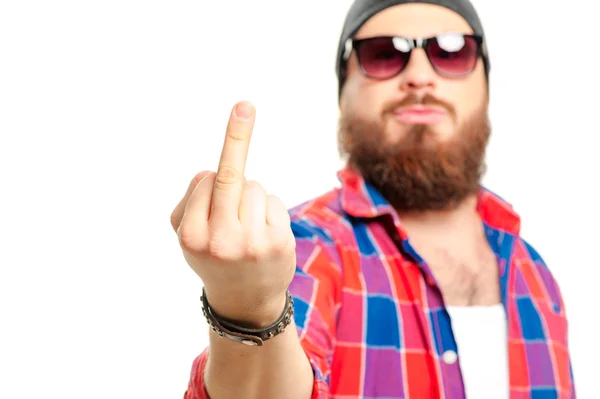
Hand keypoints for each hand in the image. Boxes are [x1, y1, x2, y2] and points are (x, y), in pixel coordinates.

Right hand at [170, 101, 295, 326]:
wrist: (243, 301)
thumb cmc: (212, 256)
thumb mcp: (188, 235)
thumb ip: (191, 200)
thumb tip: (213, 171)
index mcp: (190, 235)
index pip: (208, 180)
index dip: (218, 170)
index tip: (240, 112)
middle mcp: (220, 241)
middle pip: (231, 177)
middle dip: (237, 136)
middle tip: (244, 105)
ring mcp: (252, 244)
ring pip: (255, 189)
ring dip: (252, 199)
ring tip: (246, 229)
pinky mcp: (278, 244)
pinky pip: (274, 202)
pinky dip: (269, 211)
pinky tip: (264, 235)